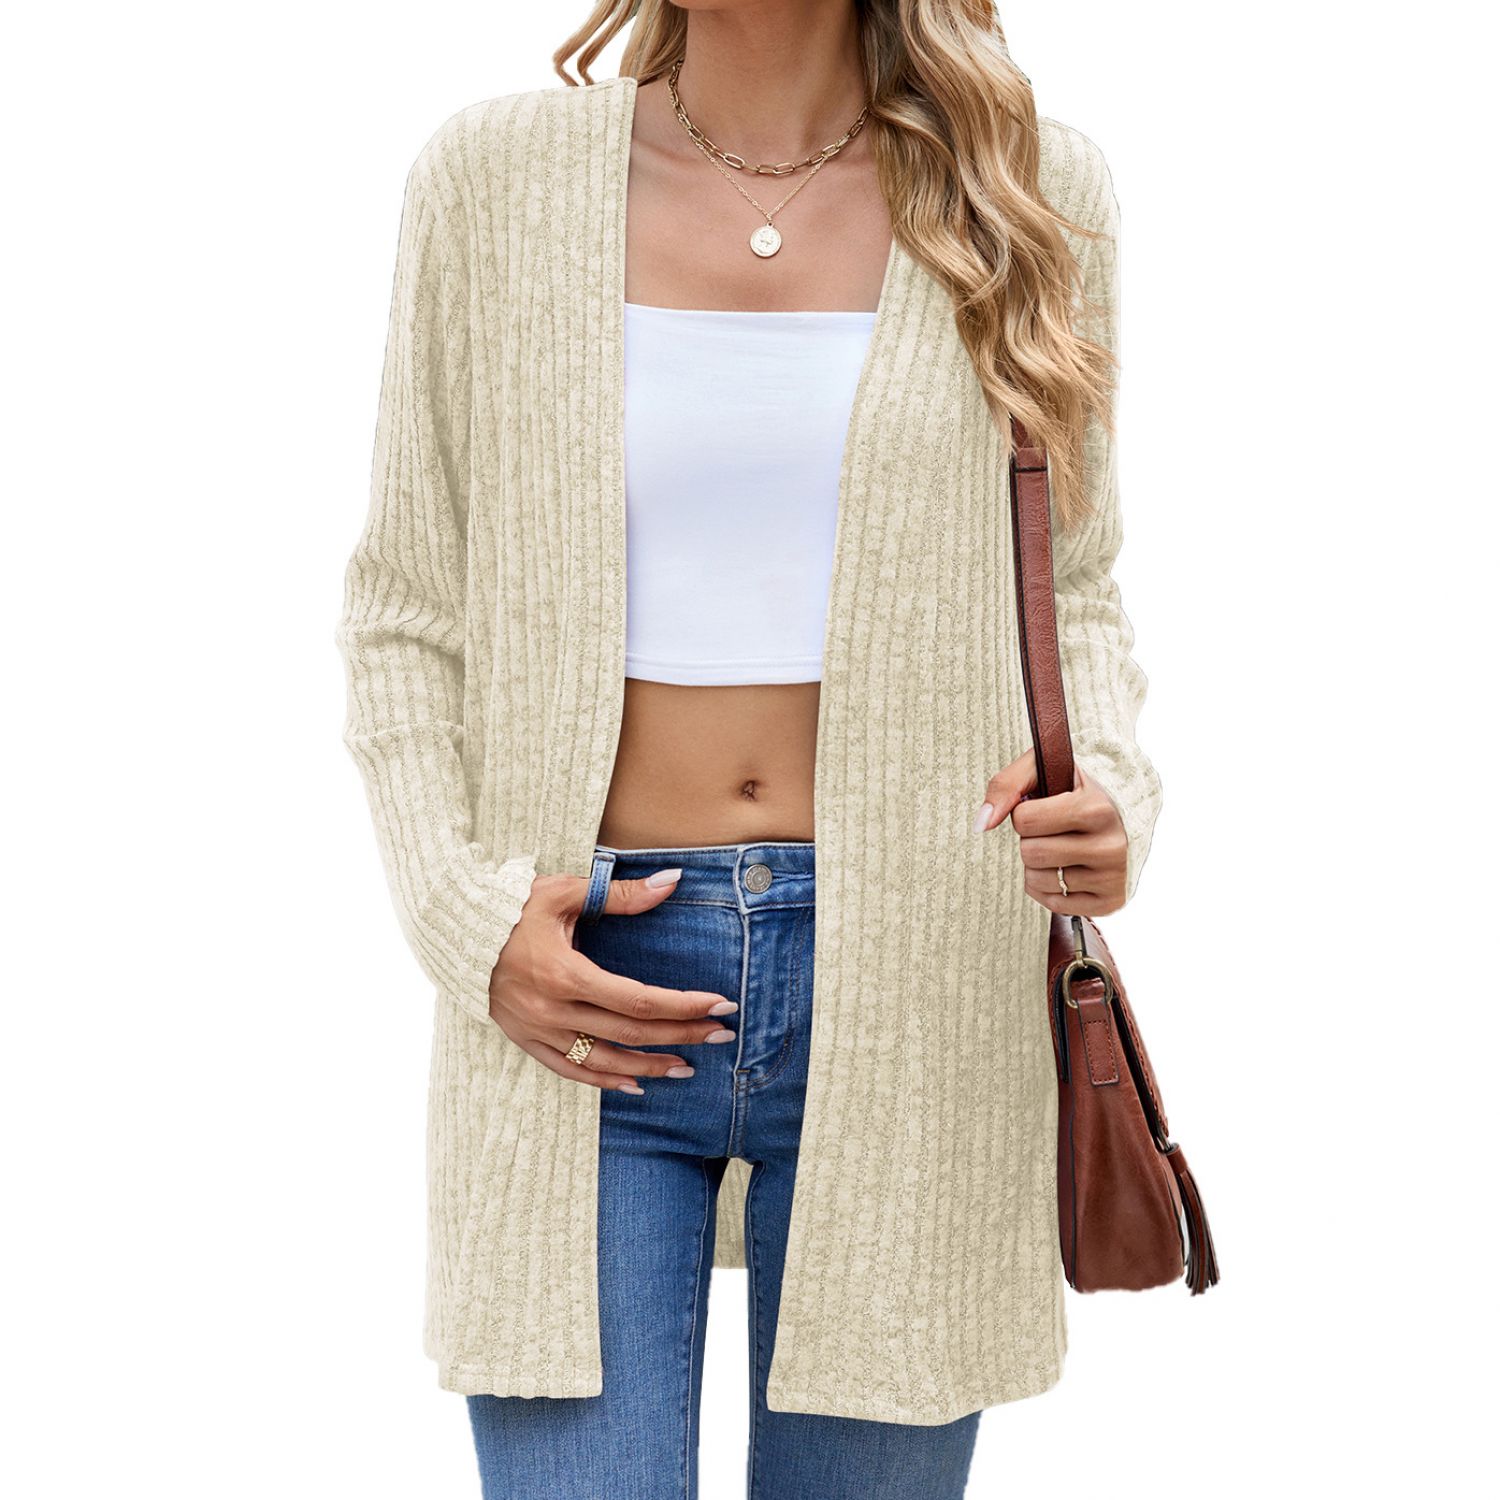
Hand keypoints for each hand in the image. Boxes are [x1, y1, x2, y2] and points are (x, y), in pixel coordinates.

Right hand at [488, 869, 739, 1092]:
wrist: (454, 931)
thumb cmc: (512, 906)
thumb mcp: (564, 892)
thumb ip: (621, 894)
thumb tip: (672, 882)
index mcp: (565, 974)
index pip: (638, 999)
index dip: (683, 1006)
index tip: (719, 1005)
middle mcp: (553, 1010)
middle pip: (629, 1031)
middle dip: (681, 1035)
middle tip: (722, 1036)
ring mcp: (538, 1030)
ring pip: (603, 1059)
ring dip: (649, 1066)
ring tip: (687, 1067)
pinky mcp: (525, 1040)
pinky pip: (570, 1070)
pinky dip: (604, 1079)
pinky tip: (635, 1084)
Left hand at [973, 749, 1128, 915]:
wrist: (1121, 809)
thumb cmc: (1074, 787)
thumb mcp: (1042, 769)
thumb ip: (1006, 786)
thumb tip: (983, 824)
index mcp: (1096, 809)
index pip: (1024, 820)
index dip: (1024, 812)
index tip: (1042, 807)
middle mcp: (1110, 845)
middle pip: (1031, 853)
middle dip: (1030, 840)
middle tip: (1051, 829)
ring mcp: (1112, 876)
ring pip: (1039, 881)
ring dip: (1037, 865)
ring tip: (1060, 847)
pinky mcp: (1110, 901)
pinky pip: (1055, 905)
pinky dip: (1049, 888)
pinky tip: (1065, 868)